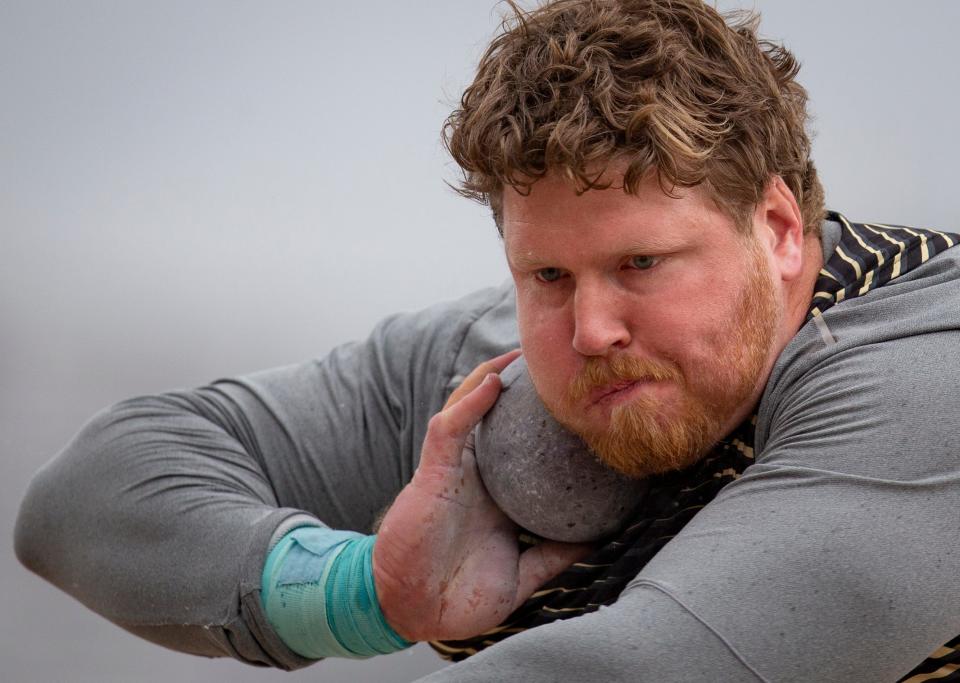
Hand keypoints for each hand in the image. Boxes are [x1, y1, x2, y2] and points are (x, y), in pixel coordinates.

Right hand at [373, 350, 591, 641]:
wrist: (415, 613)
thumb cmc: (460, 597)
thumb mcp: (521, 576)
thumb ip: (555, 556)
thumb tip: (600, 542)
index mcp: (497, 495)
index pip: (523, 447)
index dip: (543, 423)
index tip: (579, 404)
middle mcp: (477, 475)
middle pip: (497, 418)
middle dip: (518, 389)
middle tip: (552, 363)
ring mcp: (454, 469)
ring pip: (471, 409)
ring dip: (492, 378)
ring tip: (522, 353)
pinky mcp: (433, 472)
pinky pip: (450, 428)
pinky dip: (470, 403)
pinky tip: (493, 381)